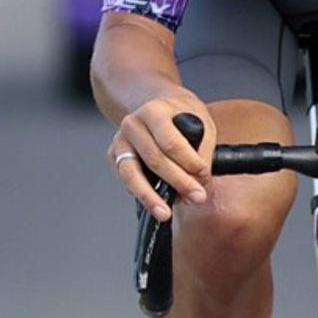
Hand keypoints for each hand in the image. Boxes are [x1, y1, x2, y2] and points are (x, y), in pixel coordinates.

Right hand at [106, 86, 215, 221]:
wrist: (158, 104)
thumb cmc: (181, 114)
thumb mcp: (201, 122)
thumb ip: (202, 151)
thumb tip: (199, 181)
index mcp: (154, 110)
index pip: (170, 141)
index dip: (188, 162)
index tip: (203, 175)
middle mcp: (132, 124)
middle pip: (154, 160)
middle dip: (178, 182)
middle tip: (196, 196)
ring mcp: (120, 141)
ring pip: (131, 174)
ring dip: (150, 196)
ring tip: (165, 213)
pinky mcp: (114, 157)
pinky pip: (126, 180)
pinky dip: (142, 193)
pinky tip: (156, 203)